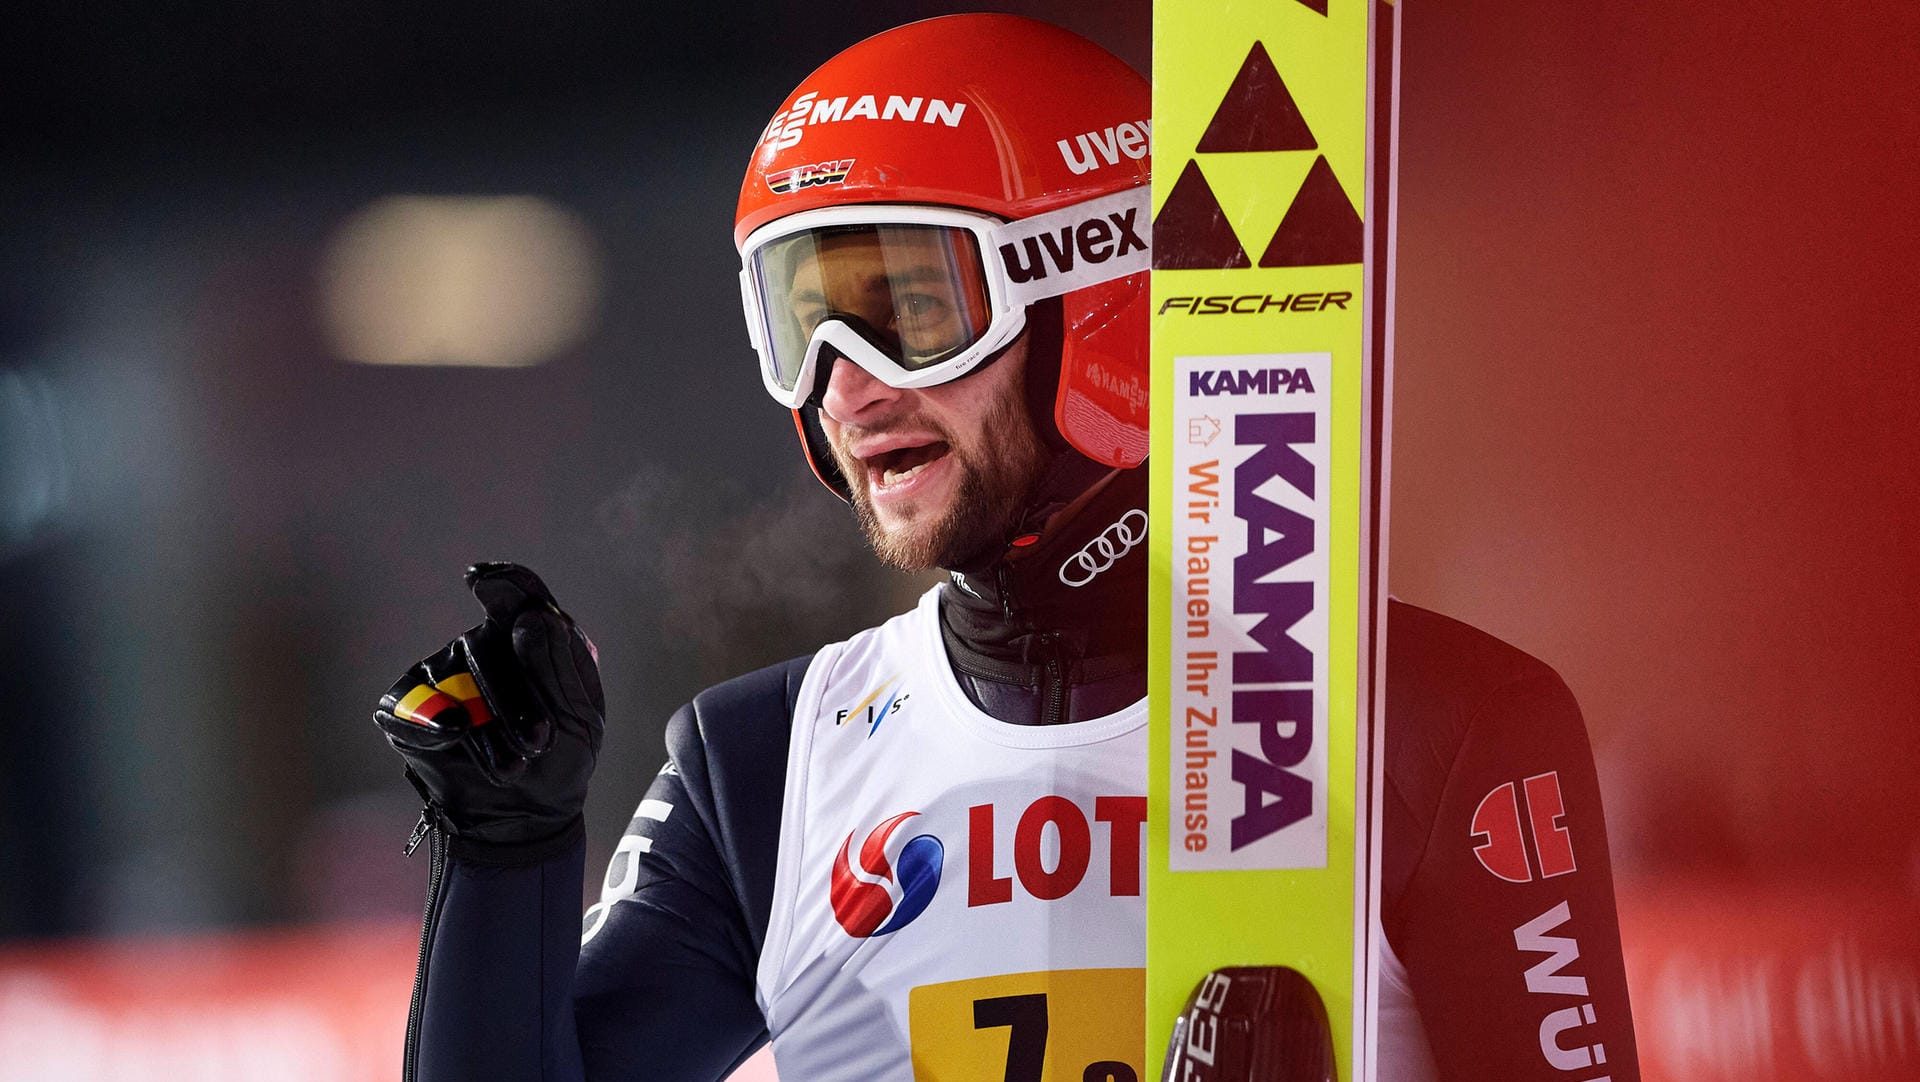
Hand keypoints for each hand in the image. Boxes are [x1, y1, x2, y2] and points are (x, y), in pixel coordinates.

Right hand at [374, 562, 604, 860]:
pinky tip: (456, 737)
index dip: (503, 581)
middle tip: (539, 741)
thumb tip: (531, 618)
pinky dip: (433, 725)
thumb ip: (558, 666)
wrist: (524, 817)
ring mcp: (438, 673)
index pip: (517, 594)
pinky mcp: (405, 707)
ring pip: (451, 681)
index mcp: (527, 636)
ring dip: (487, 728)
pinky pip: (411, 706)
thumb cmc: (560, 757)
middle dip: (515, 698)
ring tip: (513, 767)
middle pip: (484, 645)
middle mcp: (478, 645)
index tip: (486, 580)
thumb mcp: (579, 717)